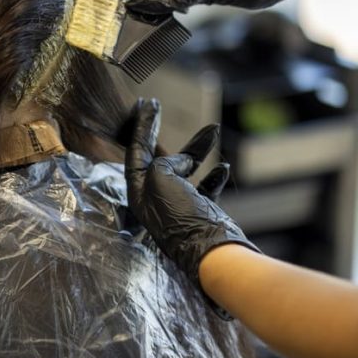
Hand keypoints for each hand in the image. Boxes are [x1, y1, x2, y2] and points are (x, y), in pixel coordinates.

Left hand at [124, 98, 258, 302]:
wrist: (212, 253)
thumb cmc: (181, 216)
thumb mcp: (161, 179)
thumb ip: (164, 164)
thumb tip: (181, 163)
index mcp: (138, 191)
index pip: (135, 152)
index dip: (141, 126)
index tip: (147, 104)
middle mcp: (154, 199)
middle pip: (154, 158)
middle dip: (155, 132)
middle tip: (155, 106)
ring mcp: (177, 207)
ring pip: (184, 170)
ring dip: (197, 149)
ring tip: (212, 129)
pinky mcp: (200, 214)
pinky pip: (204, 189)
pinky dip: (213, 176)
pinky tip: (221, 166)